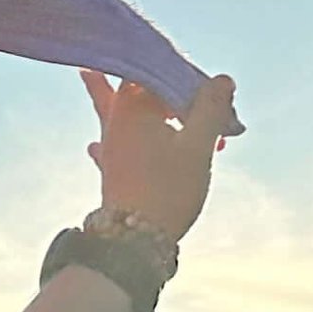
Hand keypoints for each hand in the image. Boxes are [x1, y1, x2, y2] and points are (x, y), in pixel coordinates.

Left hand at [85, 70, 237, 239]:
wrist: (135, 239)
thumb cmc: (168, 190)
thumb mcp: (198, 147)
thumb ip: (211, 109)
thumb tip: (223, 79)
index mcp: (135, 107)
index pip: (157, 72)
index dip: (183, 74)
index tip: (207, 88)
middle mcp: (117, 121)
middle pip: (132, 89)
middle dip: (159, 87)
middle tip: (174, 84)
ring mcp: (111, 146)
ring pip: (115, 114)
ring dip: (126, 104)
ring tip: (89, 76)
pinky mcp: (112, 170)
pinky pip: (113, 145)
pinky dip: (114, 139)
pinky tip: (94, 146)